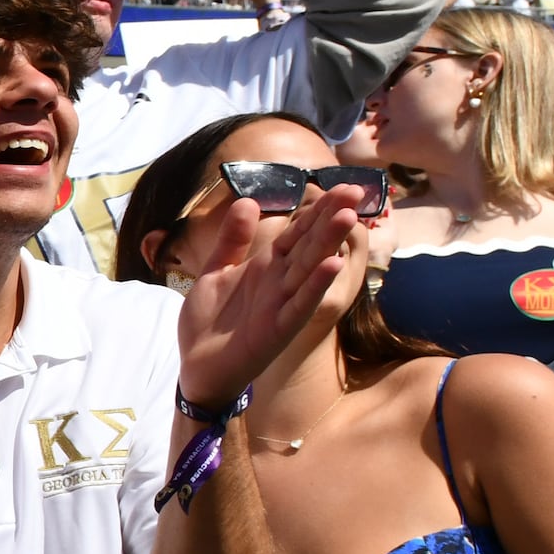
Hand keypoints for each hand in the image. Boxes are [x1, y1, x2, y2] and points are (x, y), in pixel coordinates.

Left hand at [173, 184, 365, 403]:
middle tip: (355, 189)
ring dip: (327, 243)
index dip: (316, 209)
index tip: (341, 185)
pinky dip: (314, 286)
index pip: (297, 231)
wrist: (198, 368)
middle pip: (309, 243)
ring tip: (348, 216)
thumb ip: (233, 240)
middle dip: (330, 217)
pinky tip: (331, 265)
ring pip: (308, 268)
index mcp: (266, 266)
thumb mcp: (216, 271)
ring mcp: (281, 305)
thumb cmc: (211, 322)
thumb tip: (249, 201)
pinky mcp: (278, 329)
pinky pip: (299, 304)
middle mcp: (279, 282)